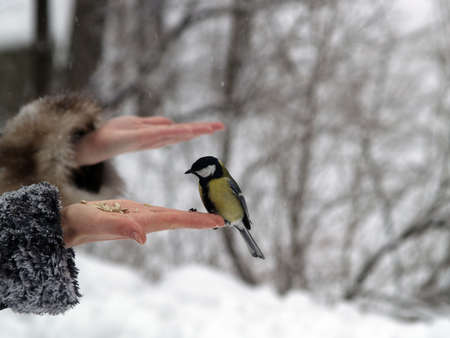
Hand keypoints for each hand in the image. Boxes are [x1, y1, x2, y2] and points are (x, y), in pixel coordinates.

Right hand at [61, 200, 224, 247]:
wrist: (72, 224)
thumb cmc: (84, 223)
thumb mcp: (100, 222)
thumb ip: (121, 228)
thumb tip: (143, 237)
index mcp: (143, 222)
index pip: (176, 220)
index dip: (197, 221)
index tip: (218, 222)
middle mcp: (146, 222)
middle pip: (179, 220)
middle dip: (201, 221)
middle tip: (223, 219)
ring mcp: (142, 219)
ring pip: (172, 218)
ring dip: (192, 218)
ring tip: (210, 218)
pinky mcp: (135, 214)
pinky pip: (161, 214)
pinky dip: (176, 214)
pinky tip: (181, 214)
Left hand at [75, 116, 224, 165]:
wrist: (94, 144)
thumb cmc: (113, 134)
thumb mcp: (136, 124)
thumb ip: (153, 123)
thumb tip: (172, 122)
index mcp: (157, 135)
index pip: (181, 131)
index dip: (199, 129)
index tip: (217, 126)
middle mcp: (155, 139)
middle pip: (183, 134)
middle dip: (202, 130)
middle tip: (221, 126)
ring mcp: (148, 139)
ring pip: (175, 134)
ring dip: (193, 131)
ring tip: (210, 127)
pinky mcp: (138, 138)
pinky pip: (160, 134)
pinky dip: (174, 132)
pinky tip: (186, 129)